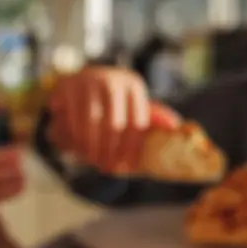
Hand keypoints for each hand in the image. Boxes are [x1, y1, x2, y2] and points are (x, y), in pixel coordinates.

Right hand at [49, 66, 180, 173]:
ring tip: (95, 162)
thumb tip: (175, 126)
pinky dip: (78, 138)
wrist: (81, 79)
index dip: (132, 148)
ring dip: (94, 147)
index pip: (137, 122)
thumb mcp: (132, 104)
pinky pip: (75, 119)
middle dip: (111, 150)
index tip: (126, 166)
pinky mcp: (71, 87)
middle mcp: (114, 81)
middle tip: (108, 168)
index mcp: (133, 86)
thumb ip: (153, 116)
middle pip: (115, 124)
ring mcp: (90, 82)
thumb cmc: (112, 99)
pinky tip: (81, 151)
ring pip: (93, 123)